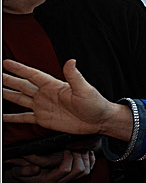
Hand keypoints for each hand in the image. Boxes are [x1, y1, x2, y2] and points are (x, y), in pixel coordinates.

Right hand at [2, 59, 131, 139]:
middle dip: (8, 80)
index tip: (6, 63)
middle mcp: (46, 95)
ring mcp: (43, 106)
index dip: (19, 69)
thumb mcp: (85, 89)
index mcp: (54, 86)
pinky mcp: (44, 119)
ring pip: (20, 99)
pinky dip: (13, 117)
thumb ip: (74, 76)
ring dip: (8, 95)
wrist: (99, 121)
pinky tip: (4, 116)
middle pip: (22, 85)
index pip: (32, 75)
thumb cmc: (95, 104)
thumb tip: (71, 61)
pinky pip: (25, 118)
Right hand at [4, 149, 96, 182]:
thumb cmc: (22, 172)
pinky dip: (90, 161)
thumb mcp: (18, 171)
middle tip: (75, 148)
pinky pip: (88, 170)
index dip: (68, 158)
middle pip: (79, 170)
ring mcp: (67, 180)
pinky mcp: (73, 177)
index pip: (66, 170)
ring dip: (86, 158)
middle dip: (79, 156)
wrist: (27, 176)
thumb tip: (35, 169)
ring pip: (86, 171)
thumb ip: (23, 171)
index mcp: (48, 180)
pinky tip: (87, 153)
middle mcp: (60, 182)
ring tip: (81, 149)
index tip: (65, 149)